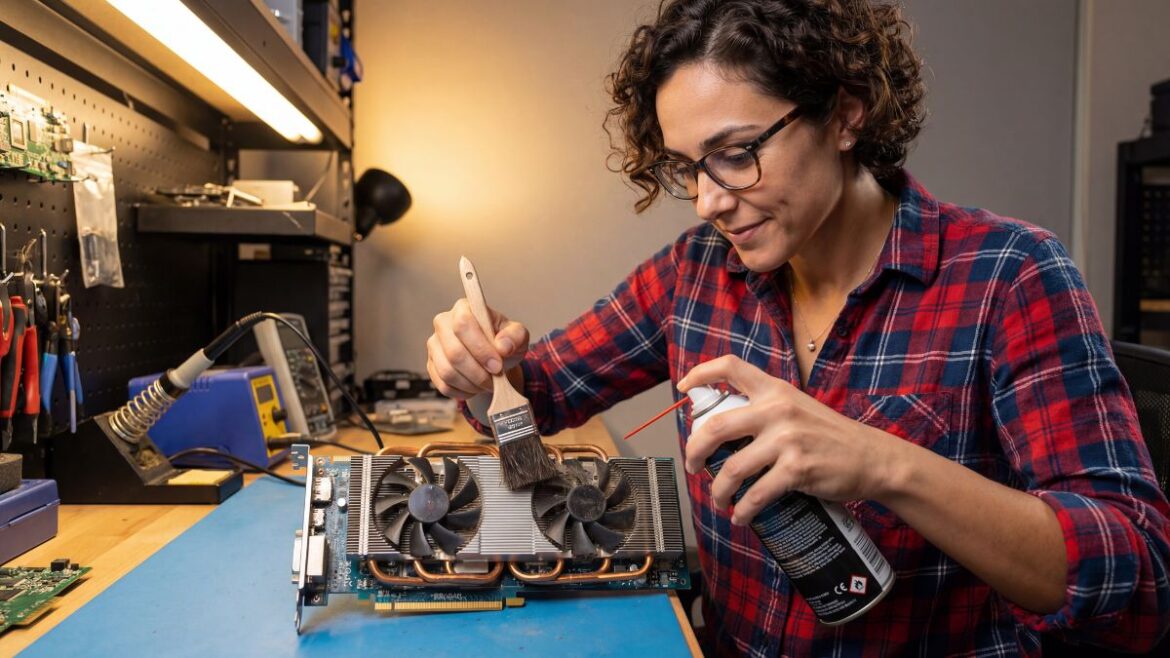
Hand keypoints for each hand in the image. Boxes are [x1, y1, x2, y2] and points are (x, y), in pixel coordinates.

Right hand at [426, 298, 529, 399]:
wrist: (494, 358)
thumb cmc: (503, 342)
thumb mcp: (517, 335)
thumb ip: (515, 337)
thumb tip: (502, 346)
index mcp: (463, 309)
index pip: (463, 324)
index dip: (480, 348)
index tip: (497, 365)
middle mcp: (443, 323)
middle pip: (454, 352)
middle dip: (478, 372)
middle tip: (494, 380)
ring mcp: (434, 346)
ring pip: (448, 372)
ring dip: (472, 384)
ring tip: (487, 384)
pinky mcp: (431, 366)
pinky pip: (443, 385)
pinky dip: (463, 392)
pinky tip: (475, 387)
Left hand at [678, 355, 901, 524]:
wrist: (870, 457)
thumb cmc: (829, 436)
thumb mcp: (796, 408)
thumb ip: (764, 411)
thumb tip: (721, 431)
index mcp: (775, 390)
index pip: (731, 367)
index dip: (700, 373)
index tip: (682, 387)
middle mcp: (777, 409)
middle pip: (715, 427)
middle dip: (694, 451)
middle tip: (692, 465)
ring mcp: (787, 439)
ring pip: (731, 469)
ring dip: (718, 490)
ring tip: (719, 499)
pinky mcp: (797, 468)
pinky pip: (756, 494)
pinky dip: (743, 510)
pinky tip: (741, 516)